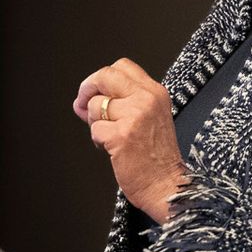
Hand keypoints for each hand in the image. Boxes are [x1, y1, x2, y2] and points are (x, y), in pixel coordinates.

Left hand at [72, 58, 187, 223]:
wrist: (167, 186)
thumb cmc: (158, 158)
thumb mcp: (148, 118)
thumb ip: (120, 103)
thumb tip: (84, 100)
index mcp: (155, 93)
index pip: (122, 66)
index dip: (102, 77)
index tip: (96, 91)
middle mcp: (146, 100)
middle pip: (105, 75)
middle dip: (88, 89)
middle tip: (84, 104)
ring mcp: (134, 116)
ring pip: (95, 106)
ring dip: (95, 123)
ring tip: (110, 136)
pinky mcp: (121, 136)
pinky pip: (95, 129)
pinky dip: (98, 141)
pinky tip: (113, 149)